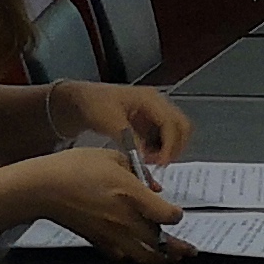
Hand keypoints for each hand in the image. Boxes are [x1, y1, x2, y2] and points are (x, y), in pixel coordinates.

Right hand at [26, 147, 193, 263]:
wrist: (43, 188)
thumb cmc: (76, 166)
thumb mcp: (112, 157)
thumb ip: (138, 171)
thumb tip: (154, 188)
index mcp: (131, 194)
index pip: (166, 215)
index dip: (176, 216)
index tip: (176, 214)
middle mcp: (125, 219)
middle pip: (158, 242)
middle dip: (177, 248)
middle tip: (190, 251)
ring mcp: (110, 234)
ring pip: (142, 256)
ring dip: (160, 259)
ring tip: (172, 259)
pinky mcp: (97, 242)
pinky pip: (122, 256)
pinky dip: (134, 257)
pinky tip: (139, 253)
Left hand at [61, 80, 191, 164]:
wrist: (81, 100)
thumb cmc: (94, 105)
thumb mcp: (111, 122)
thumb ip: (130, 140)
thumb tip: (144, 159)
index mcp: (150, 99)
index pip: (171, 122)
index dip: (169, 145)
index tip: (159, 163)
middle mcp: (158, 103)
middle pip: (181, 126)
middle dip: (174, 148)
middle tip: (157, 164)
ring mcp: (155, 112)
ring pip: (176, 133)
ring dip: (168, 149)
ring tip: (149, 161)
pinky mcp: (150, 122)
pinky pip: (164, 137)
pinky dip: (160, 149)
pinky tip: (146, 156)